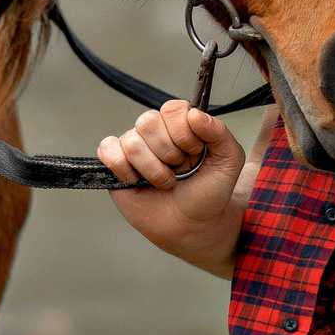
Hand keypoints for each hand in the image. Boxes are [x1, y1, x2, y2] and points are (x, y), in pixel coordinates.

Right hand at [98, 101, 252, 278]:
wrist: (192, 226)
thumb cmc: (209, 193)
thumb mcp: (228, 162)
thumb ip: (219, 132)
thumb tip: (194, 114)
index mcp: (182, 123)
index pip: (173, 108)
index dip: (184, 133)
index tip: (196, 153)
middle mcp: (156, 131)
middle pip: (149, 121)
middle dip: (168, 153)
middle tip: (179, 170)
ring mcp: (135, 146)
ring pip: (132, 141)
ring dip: (152, 169)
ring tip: (165, 182)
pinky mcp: (116, 164)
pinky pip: (106, 149)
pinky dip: (121, 167)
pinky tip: (136, 180)